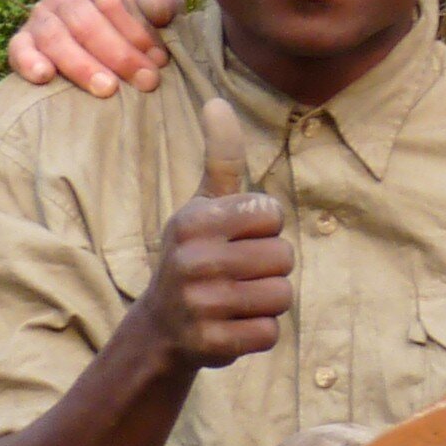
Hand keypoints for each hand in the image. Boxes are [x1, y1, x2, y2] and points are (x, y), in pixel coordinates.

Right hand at [9, 0, 184, 96]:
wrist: (119, 33)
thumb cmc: (145, 15)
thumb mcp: (162, 0)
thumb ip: (161, 0)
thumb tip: (153, 10)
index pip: (112, 0)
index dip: (138, 32)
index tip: (160, 60)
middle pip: (85, 22)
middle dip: (119, 55)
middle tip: (145, 81)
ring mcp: (40, 13)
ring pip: (55, 38)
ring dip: (82, 66)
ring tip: (108, 89)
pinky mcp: (23, 38)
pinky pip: (18, 48)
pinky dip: (28, 62)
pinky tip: (44, 77)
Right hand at [140, 98, 291, 369]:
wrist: (161, 327)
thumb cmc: (195, 254)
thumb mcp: (204, 205)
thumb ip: (221, 157)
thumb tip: (218, 101)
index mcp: (194, 220)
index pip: (273, 216)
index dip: (263, 229)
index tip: (235, 239)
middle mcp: (192, 259)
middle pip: (284, 258)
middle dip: (269, 268)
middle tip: (236, 275)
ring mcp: (199, 304)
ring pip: (282, 296)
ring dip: (267, 301)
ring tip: (235, 299)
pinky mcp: (210, 343)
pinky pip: (270, 333)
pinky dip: (258, 333)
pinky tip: (231, 326)